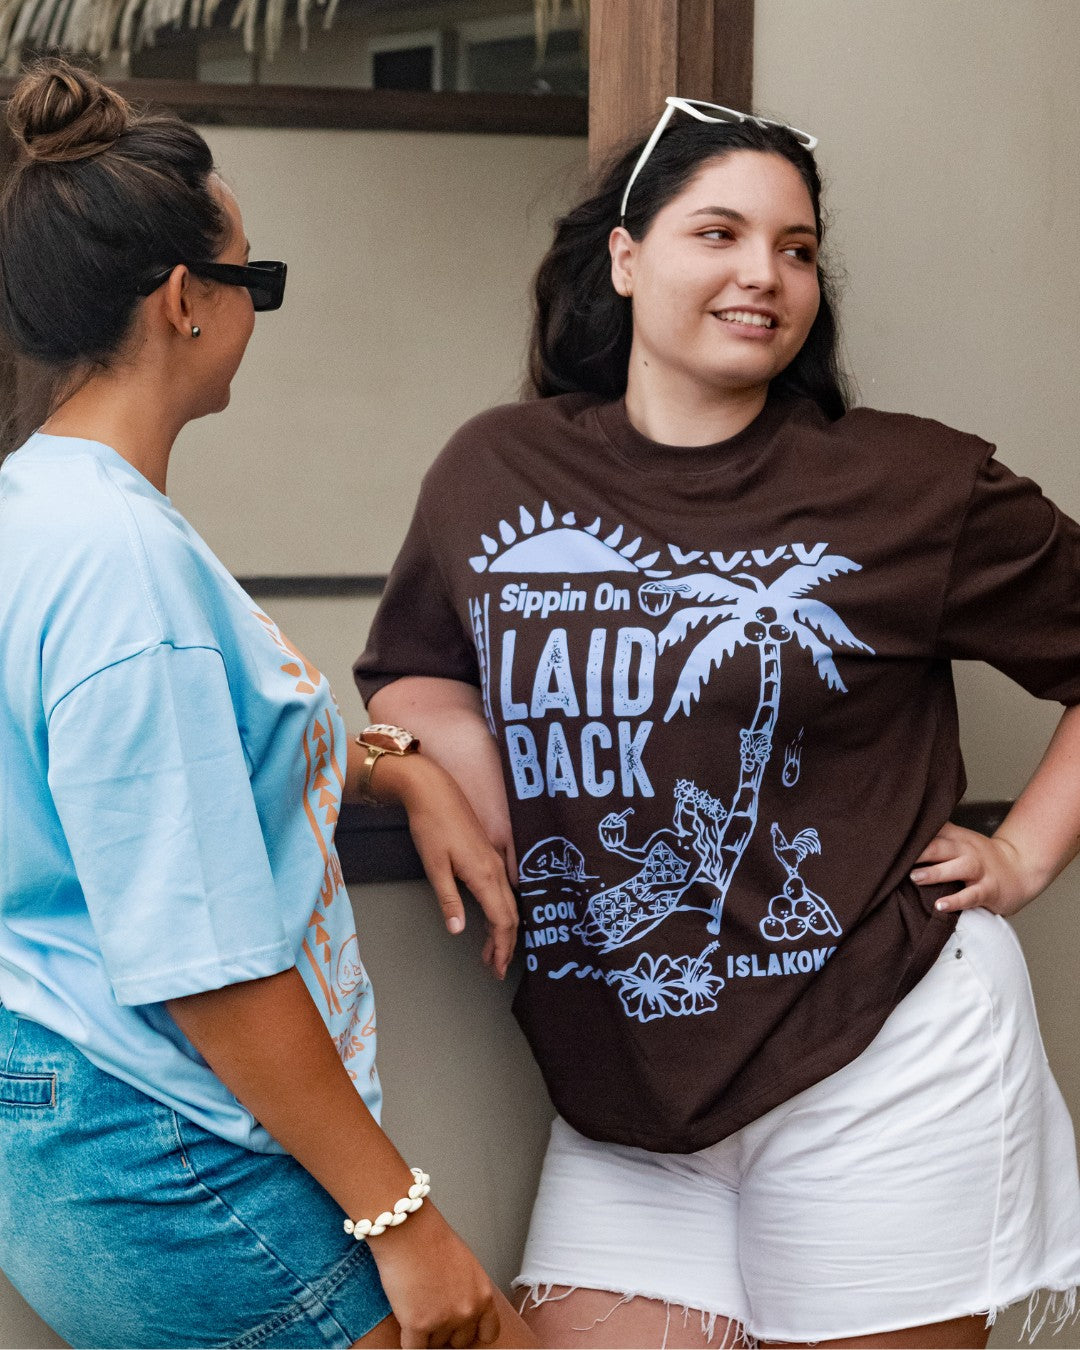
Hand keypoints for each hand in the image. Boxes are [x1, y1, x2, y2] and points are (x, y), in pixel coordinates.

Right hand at [368, 1202, 500, 1347]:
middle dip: (447, 1331)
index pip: (489, 1333)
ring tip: (416, 1304)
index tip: (461, 1330)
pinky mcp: (419, 1325)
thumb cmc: (431, 1238)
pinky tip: (406, 1323)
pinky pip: (414, 1349)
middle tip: (433, 1311)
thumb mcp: (465, 1265)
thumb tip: (460, 1310)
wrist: (408, 1229)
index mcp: (483, 1294)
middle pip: (460, 1341)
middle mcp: (468, 1310)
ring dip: (425, 1332)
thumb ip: (468, 1291)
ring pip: (435, 1345)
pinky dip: (409, 1340)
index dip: (472, 1332)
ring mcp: (444, 1320)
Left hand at [386, 756, 518, 978]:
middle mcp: (496, 869)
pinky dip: (500, 913)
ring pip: (509, 904)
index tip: (495, 968)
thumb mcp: (435, 866)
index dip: (501, 947)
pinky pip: (503, 891)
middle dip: (506, 945)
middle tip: (496, 969)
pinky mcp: (489, 856)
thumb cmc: (431, 825)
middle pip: (511, 915)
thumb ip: (448, 899)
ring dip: (503, 931)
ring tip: (492, 953)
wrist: (433, 790)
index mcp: (484, 874)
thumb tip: (459, 930)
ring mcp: (495, 861)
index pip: (501, 920)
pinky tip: (489, 921)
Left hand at [910, 821, 1033, 916]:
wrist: (1021, 869)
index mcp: (958, 837)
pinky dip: (956, 901)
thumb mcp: (960, 840)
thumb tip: (899, 836)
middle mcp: (968, 850)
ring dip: (936, 873)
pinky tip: (940, 905)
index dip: (914, 834)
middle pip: (942, 846)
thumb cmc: (980, 857)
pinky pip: (971, 895)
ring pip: (959, 867)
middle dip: (920, 852)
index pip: (934, 830)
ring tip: (916, 878)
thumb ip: (936, 836)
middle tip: (898, 859)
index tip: (891, 838)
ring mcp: (980, 870)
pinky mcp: (989, 890)